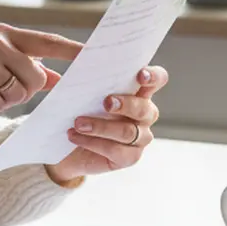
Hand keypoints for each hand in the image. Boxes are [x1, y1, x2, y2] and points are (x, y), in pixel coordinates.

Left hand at [45, 66, 166, 184]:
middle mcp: (144, 115)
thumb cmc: (78, 112)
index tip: (140, 75)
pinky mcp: (129, 157)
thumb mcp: (81, 94)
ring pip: (128, 132)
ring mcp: (140, 138)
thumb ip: (87, 82)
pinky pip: (116, 150)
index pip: (157, 79)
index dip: (153, 76)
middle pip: (145, 108)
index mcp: (138, 92)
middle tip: (106, 102)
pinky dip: (92, 142)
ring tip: (78, 123)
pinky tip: (74, 136)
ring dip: (101, 126)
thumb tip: (70, 67)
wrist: (69, 148)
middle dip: (125, 104)